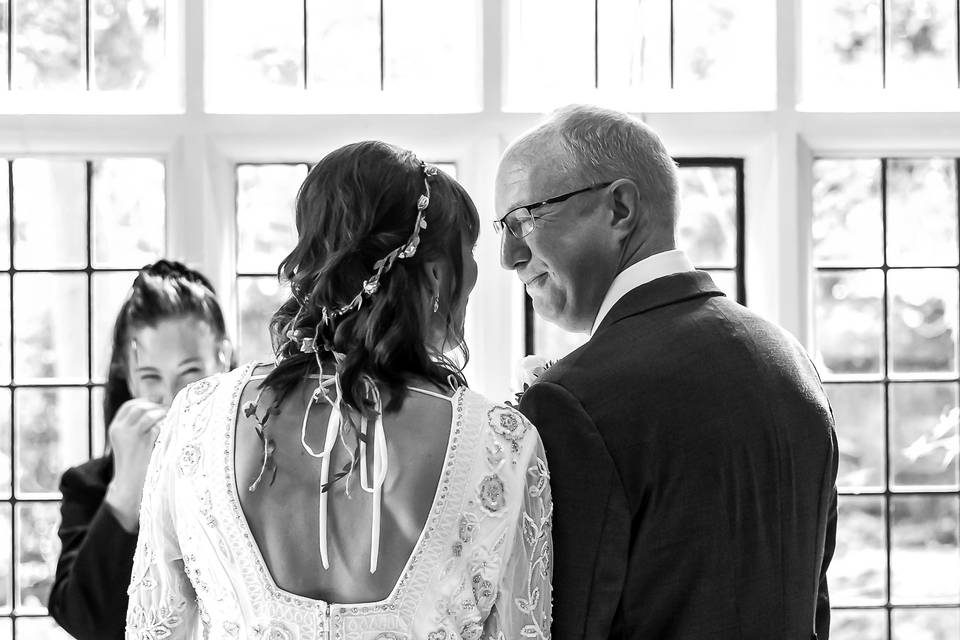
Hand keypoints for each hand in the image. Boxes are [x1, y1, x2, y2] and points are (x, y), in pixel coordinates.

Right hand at [104, 399, 166, 531]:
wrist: (128, 487)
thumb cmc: (136, 464)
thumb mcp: (132, 442)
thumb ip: (141, 425)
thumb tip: (161, 404)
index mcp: (115, 428)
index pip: (130, 406)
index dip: (145, 402)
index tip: (158, 406)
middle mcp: (120, 429)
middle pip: (140, 407)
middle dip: (156, 407)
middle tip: (169, 413)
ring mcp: (130, 435)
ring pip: (149, 414)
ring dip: (163, 415)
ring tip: (172, 421)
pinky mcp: (142, 442)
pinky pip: (157, 426)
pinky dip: (166, 426)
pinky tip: (172, 431)